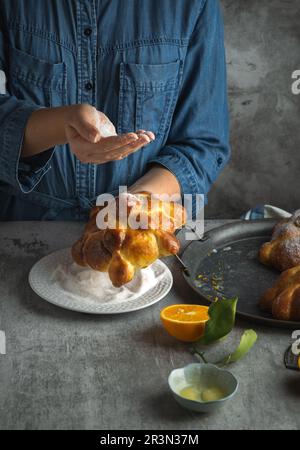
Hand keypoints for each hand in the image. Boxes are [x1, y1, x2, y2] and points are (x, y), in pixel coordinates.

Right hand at [21, 103, 154, 160]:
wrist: (79, 119)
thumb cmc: (78, 115)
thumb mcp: (79, 116)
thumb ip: (85, 127)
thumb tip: (96, 138)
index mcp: (81, 148)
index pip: (102, 147)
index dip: (118, 142)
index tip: (132, 135)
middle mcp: (90, 156)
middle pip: (114, 152)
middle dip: (131, 144)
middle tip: (147, 137)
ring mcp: (99, 157)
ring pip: (121, 153)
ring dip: (136, 145)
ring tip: (149, 136)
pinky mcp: (109, 154)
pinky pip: (123, 150)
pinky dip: (134, 144)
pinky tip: (145, 136)